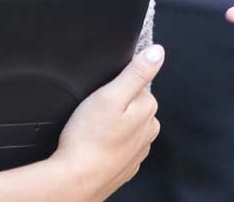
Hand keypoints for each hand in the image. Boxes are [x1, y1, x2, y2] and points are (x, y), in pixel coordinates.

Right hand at [51, 45, 164, 199]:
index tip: (100, 99)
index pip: (137, 86)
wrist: (75, 181)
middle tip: (92, 117)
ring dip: (111, 128)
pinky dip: (108, 145)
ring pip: (126, 128)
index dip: (114, 88)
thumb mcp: (110, 94)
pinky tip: (94, 148)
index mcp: (148, 109)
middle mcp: (149, 130)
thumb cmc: (88, 138)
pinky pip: (118, 147)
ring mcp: (138, 151)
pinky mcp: (125, 166)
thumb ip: (136, 72)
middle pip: (132, 106)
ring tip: (91, 133)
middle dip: (115, 107)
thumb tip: (157, 52)